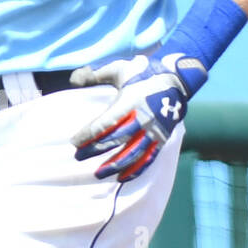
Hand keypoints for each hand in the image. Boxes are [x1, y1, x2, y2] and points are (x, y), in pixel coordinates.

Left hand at [69, 52, 207, 179]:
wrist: (176, 79)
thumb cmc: (141, 73)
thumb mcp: (118, 69)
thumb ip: (94, 75)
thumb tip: (72, 80)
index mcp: (130, 101)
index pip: (105, 123)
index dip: (88, 135)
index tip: (74, 142)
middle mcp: (143, 118)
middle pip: (116, 140)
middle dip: (96, 150)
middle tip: (78, 157)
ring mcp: (154, 130)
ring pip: (133, 153)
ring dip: (115, 165)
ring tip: (98, 174)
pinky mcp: (162, 138)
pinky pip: (148, 157)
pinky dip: (136, 169)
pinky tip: (122, 178)